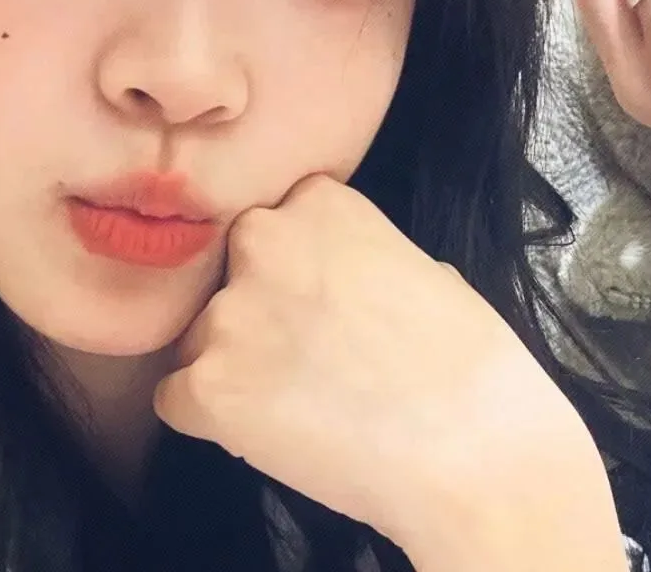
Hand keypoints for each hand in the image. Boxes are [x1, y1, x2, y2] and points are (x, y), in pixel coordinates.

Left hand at [153, 176, 626, 571]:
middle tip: (304, 352)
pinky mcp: (207, 387)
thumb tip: (338, 278)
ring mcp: (231, 314)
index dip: (298, 263)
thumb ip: (359, 254)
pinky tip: (272, 431)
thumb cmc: (468, 360)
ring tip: (301, 401)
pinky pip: (178, 397)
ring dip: (235, 364)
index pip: (278, 218)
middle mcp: (267, 242)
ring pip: (201, 335)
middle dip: (256, 304)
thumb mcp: (421, 266)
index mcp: (323, 204)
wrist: (472, 446)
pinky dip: (211, 419)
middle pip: (230, 268)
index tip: (323, 297)